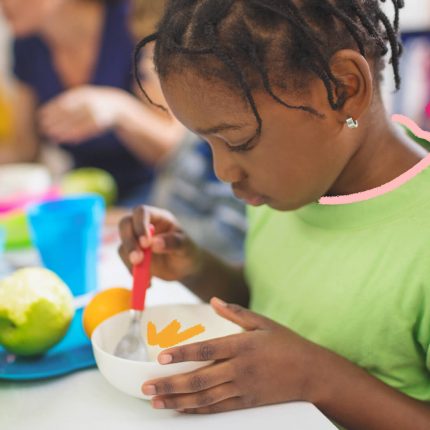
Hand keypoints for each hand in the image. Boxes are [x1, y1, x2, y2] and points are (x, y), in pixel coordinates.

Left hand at [38, 86, 126, 142]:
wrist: (116, 105)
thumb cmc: (93, 102)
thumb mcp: (82, 97)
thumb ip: (68, 103)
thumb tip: (46, 112)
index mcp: (82, 94)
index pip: (63, 103)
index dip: (51, 110)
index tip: (40, 116)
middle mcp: (89, 103)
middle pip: (68, 114)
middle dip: (55, 122)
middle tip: (43, 128)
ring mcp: (95, 114)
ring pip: (76, 124)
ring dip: (63, 131)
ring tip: (52, 136)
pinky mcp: (100, 124)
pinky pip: (85, 131)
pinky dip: (74, 136)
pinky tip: (65, 139)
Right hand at [118, 205, 202, 281]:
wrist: (184, 268)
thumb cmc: (188, 252)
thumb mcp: (186, 247)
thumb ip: (172, 242)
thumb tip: (154, 244)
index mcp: (158, 217)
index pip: (141, 212)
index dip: (140, 225)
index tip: (145, 243)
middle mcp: (144, 225)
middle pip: (125, 225)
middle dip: (129, 242)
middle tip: (137, 260)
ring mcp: (136, 240)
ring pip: (122, 244)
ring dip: (129, 260)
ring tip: (147, 276)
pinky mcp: (132, 255)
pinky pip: (125, 261)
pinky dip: (133, 273)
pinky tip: (149, 283)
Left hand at [142, 297, 321, 413]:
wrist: (311, 373)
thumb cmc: (286, 344)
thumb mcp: (263, 322)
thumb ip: (236, 313)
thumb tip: (214, 301)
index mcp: (242, 345)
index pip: (205, 349)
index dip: (181, 354)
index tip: (161, 358)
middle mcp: (239, 368)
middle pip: (199, 378)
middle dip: (170, 383)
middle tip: (147, 387)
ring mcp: (243, 388)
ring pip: (204, 397)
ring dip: (178, 399)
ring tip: (157, 401)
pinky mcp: (247, 402)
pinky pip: (218, 408)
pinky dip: (197, 410)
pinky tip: (182, 408)